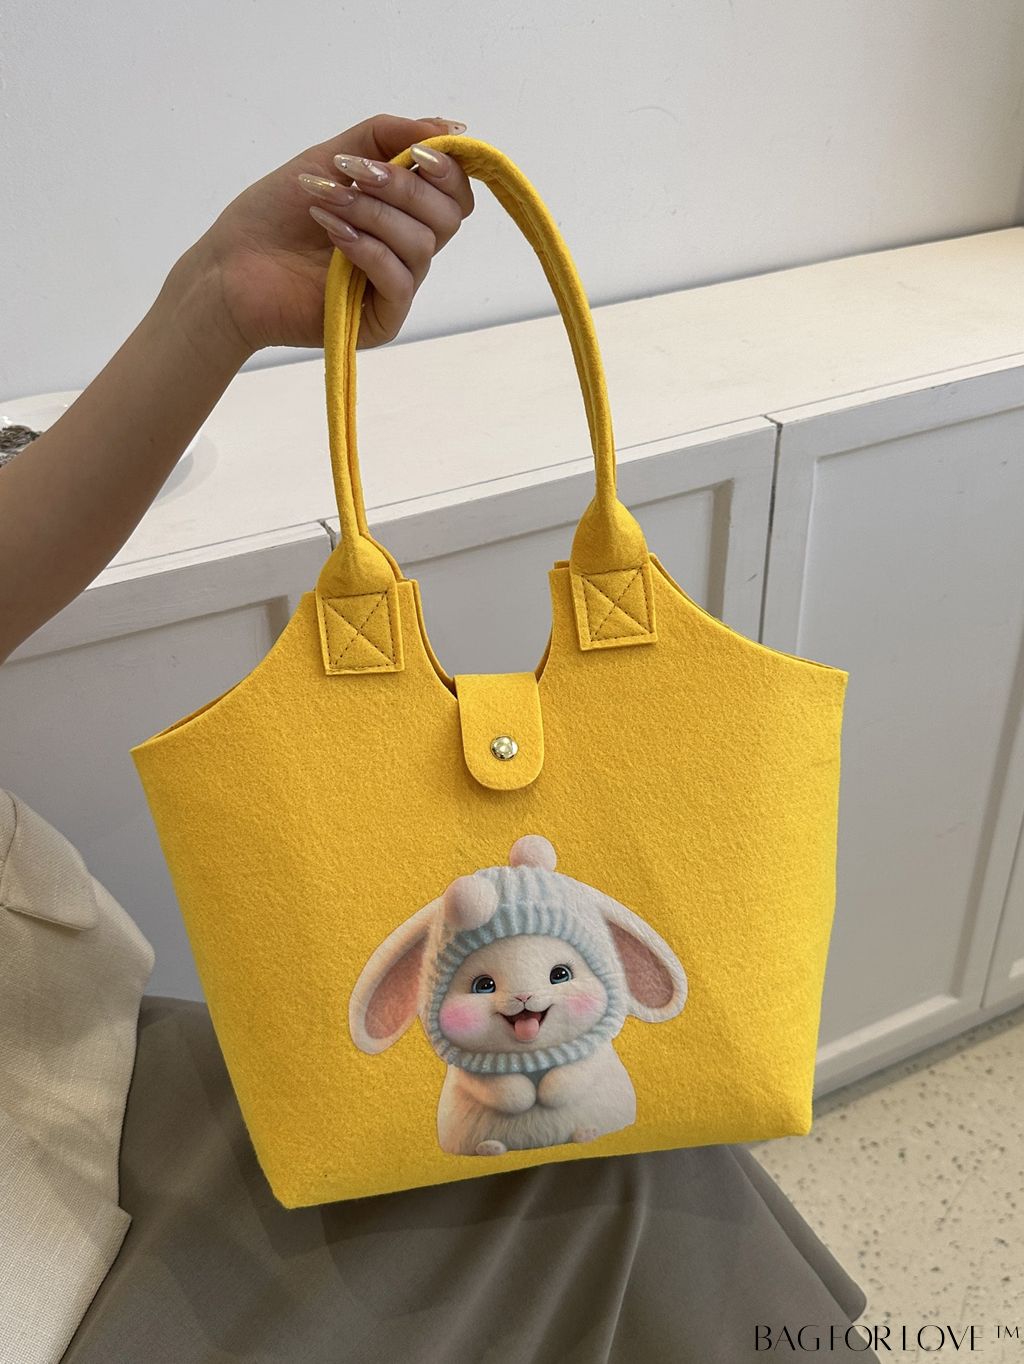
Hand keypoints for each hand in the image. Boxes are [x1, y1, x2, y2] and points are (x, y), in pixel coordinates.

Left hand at [175, 112, 473, 356]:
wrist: (230, 267)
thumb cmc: (274, 216)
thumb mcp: (331, 158)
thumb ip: (387, 137)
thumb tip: (449, 130)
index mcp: (402, 215)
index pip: (455, 195)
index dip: (447, 169)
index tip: (416, 151)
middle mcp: (406, 252)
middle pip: (447, 217)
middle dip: (403, 187)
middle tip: (356, 174)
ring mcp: (395, 287)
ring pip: (422, 245)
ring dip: (373, 213)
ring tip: (326, 203)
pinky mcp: (380, 320)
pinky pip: (400, 281)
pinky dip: (368, 249)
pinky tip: (332, 234)